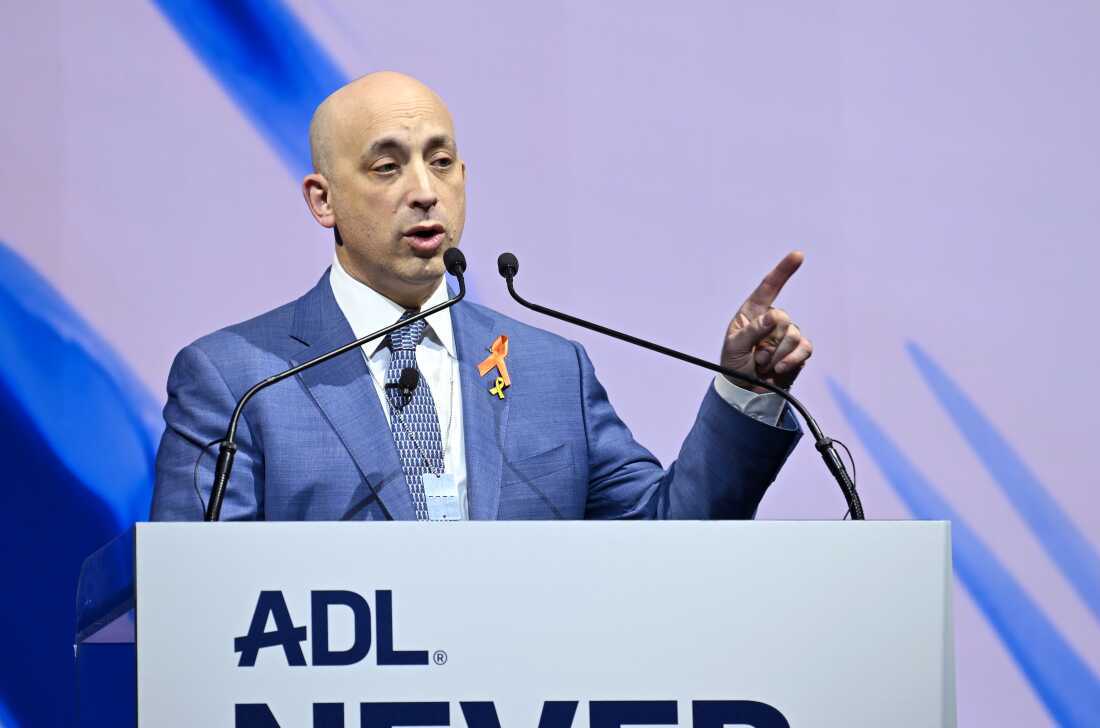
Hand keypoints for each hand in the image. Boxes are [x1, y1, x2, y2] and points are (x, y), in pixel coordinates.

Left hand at [720, 251, 812, 392]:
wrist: (745, 390)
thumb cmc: (733, 364)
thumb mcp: (735, 346)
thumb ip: (753, 330)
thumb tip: (774, 317)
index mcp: (752, 312)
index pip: (769, 287)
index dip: (783, 270)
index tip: (798, 255)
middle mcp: (772, 320)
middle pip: (783, 319)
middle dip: (768, 342)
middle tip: (755, 357)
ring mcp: (787, 335)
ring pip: (794, 335)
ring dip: (776, 355)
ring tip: (763, 365)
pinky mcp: (799, 351)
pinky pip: (804, 349)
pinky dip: (791, 360)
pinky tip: (779, 369)